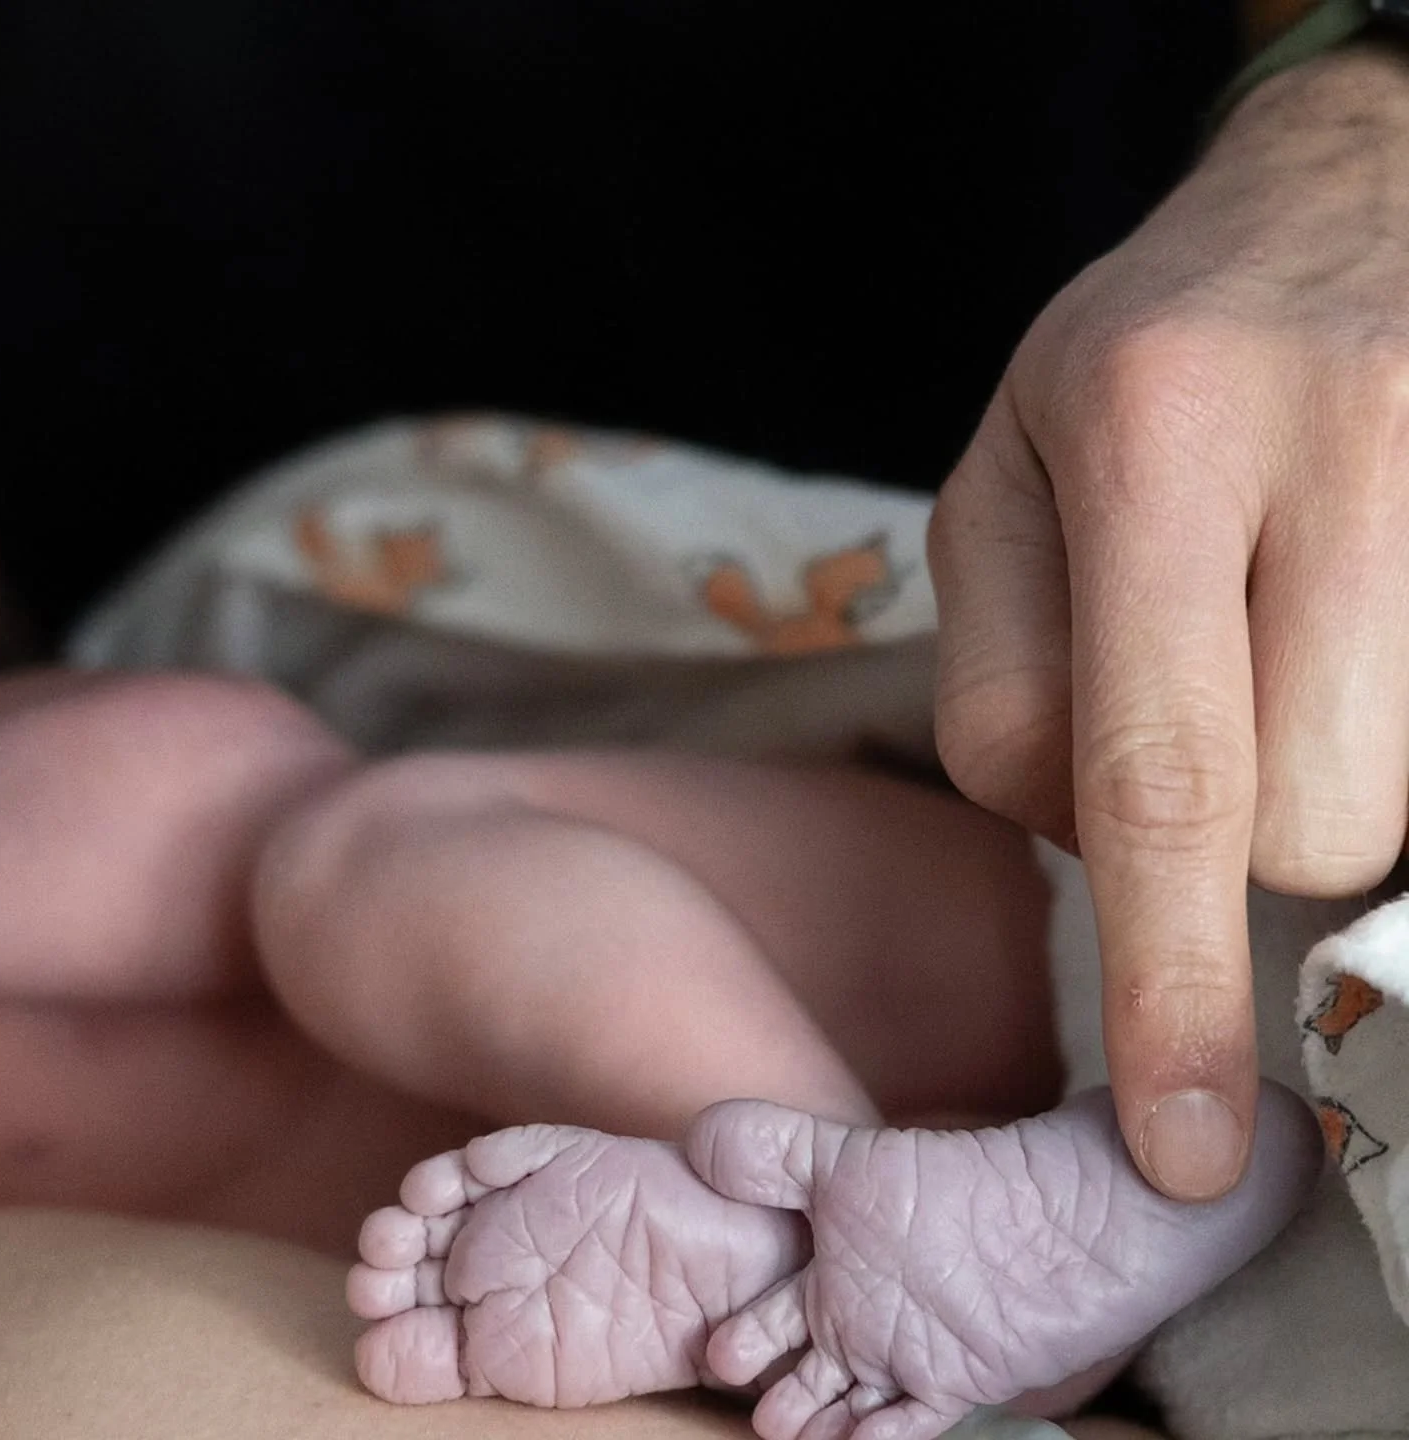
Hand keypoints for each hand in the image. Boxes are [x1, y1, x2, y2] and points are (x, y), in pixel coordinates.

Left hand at [929, 42, 1408, 1199]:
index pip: (1159, 775)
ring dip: (1331, 783)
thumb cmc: (1132, 370)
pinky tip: (1346, 636)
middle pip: (1319, 817)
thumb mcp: (998, 493)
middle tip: (1222, 701)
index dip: (1172, 983)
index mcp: (1153, 436)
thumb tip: (1088, 855)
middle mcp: (1346, 442)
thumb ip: (1004, 686)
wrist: (1337, 192)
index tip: (1178, 1147)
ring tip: (1290, 651)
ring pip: (1404, 798)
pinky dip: (1389, 723)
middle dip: (1246, 839)